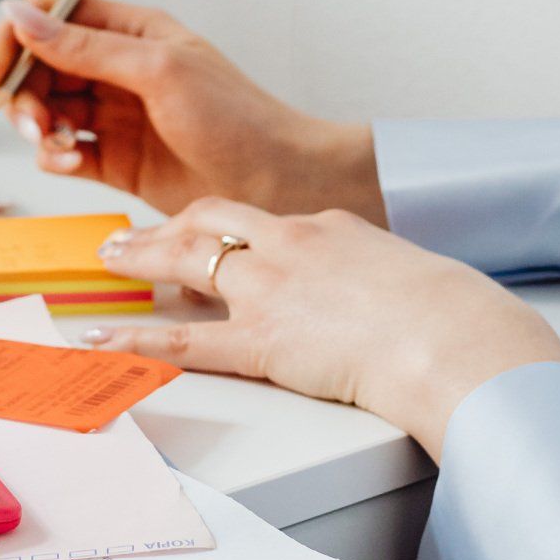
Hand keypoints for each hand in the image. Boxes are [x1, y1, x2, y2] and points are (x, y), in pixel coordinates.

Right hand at [0, 0, 382, 220]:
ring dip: (35, 126)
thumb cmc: (236, 118)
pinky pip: (61, 151)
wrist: (276, 183)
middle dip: (22, 91)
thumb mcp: (158, 70)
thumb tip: (21, 15)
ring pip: (44, 109)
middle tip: (28, 120)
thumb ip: (85, 47)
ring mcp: (114, 115)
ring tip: (53, 144)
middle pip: (39, 65)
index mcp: (130, 31)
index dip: (15, 38)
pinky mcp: (113, 160)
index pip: (52, 15)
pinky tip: (71, 163)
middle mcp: (117, 69)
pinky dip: (54, 157)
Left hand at [89, 199, 559, 458]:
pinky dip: (136, 340)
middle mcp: (290, 245)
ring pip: (186, 262)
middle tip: (131, 233)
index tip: (202, 229)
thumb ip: (378, 279)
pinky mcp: (262, 341)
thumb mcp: (410, 278)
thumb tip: (381, 299)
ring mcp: (271, 290)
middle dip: (165, 226)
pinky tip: (105, 340)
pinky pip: (183, 340)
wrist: (454, 337)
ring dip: (140, 258)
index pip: (261, 218)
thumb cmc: (450, 317)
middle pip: (210, 220)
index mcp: (329, 229)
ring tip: (109, 261)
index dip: (223, 225)